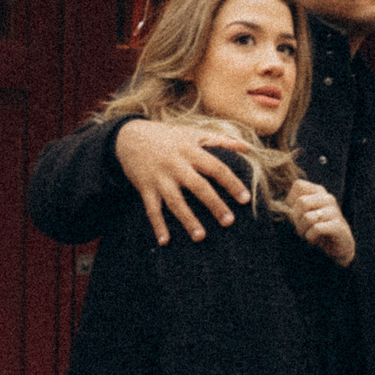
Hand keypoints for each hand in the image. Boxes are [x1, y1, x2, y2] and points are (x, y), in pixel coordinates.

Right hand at [114, 118, 248, 244]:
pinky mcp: (145, 188)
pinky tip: (165, 241)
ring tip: (200, 236)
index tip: (245, 199)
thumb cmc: (167, 136)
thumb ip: (220, 140)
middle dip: (214, 204)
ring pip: (175, 201)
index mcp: (190, 150)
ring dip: (188, 219)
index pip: (216, 167)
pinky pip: (151, 209)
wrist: (129, 137)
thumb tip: (246, 147)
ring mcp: (159, 177)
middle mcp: (175, 164)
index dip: (231, 183)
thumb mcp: (192, 133)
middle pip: (198, 186)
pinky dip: (157, 225)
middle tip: (229, 222)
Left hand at [289, 179, 353, 266]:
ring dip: (302, 230)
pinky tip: (314, 240)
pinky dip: (310, 237)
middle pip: (301, 202)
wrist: (339, 246)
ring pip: (307, 217)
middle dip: (296, 219)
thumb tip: (279, 204)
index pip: (298, 185)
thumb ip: (293, 207)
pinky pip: (316, 228)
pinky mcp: (338, 226)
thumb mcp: (304, 215)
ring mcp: (334, 211)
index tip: (296, 214)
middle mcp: (327, 198)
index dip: (291, 200)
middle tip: (301, 228)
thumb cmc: (317, 229)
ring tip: (307, 235)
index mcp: (318, 191)